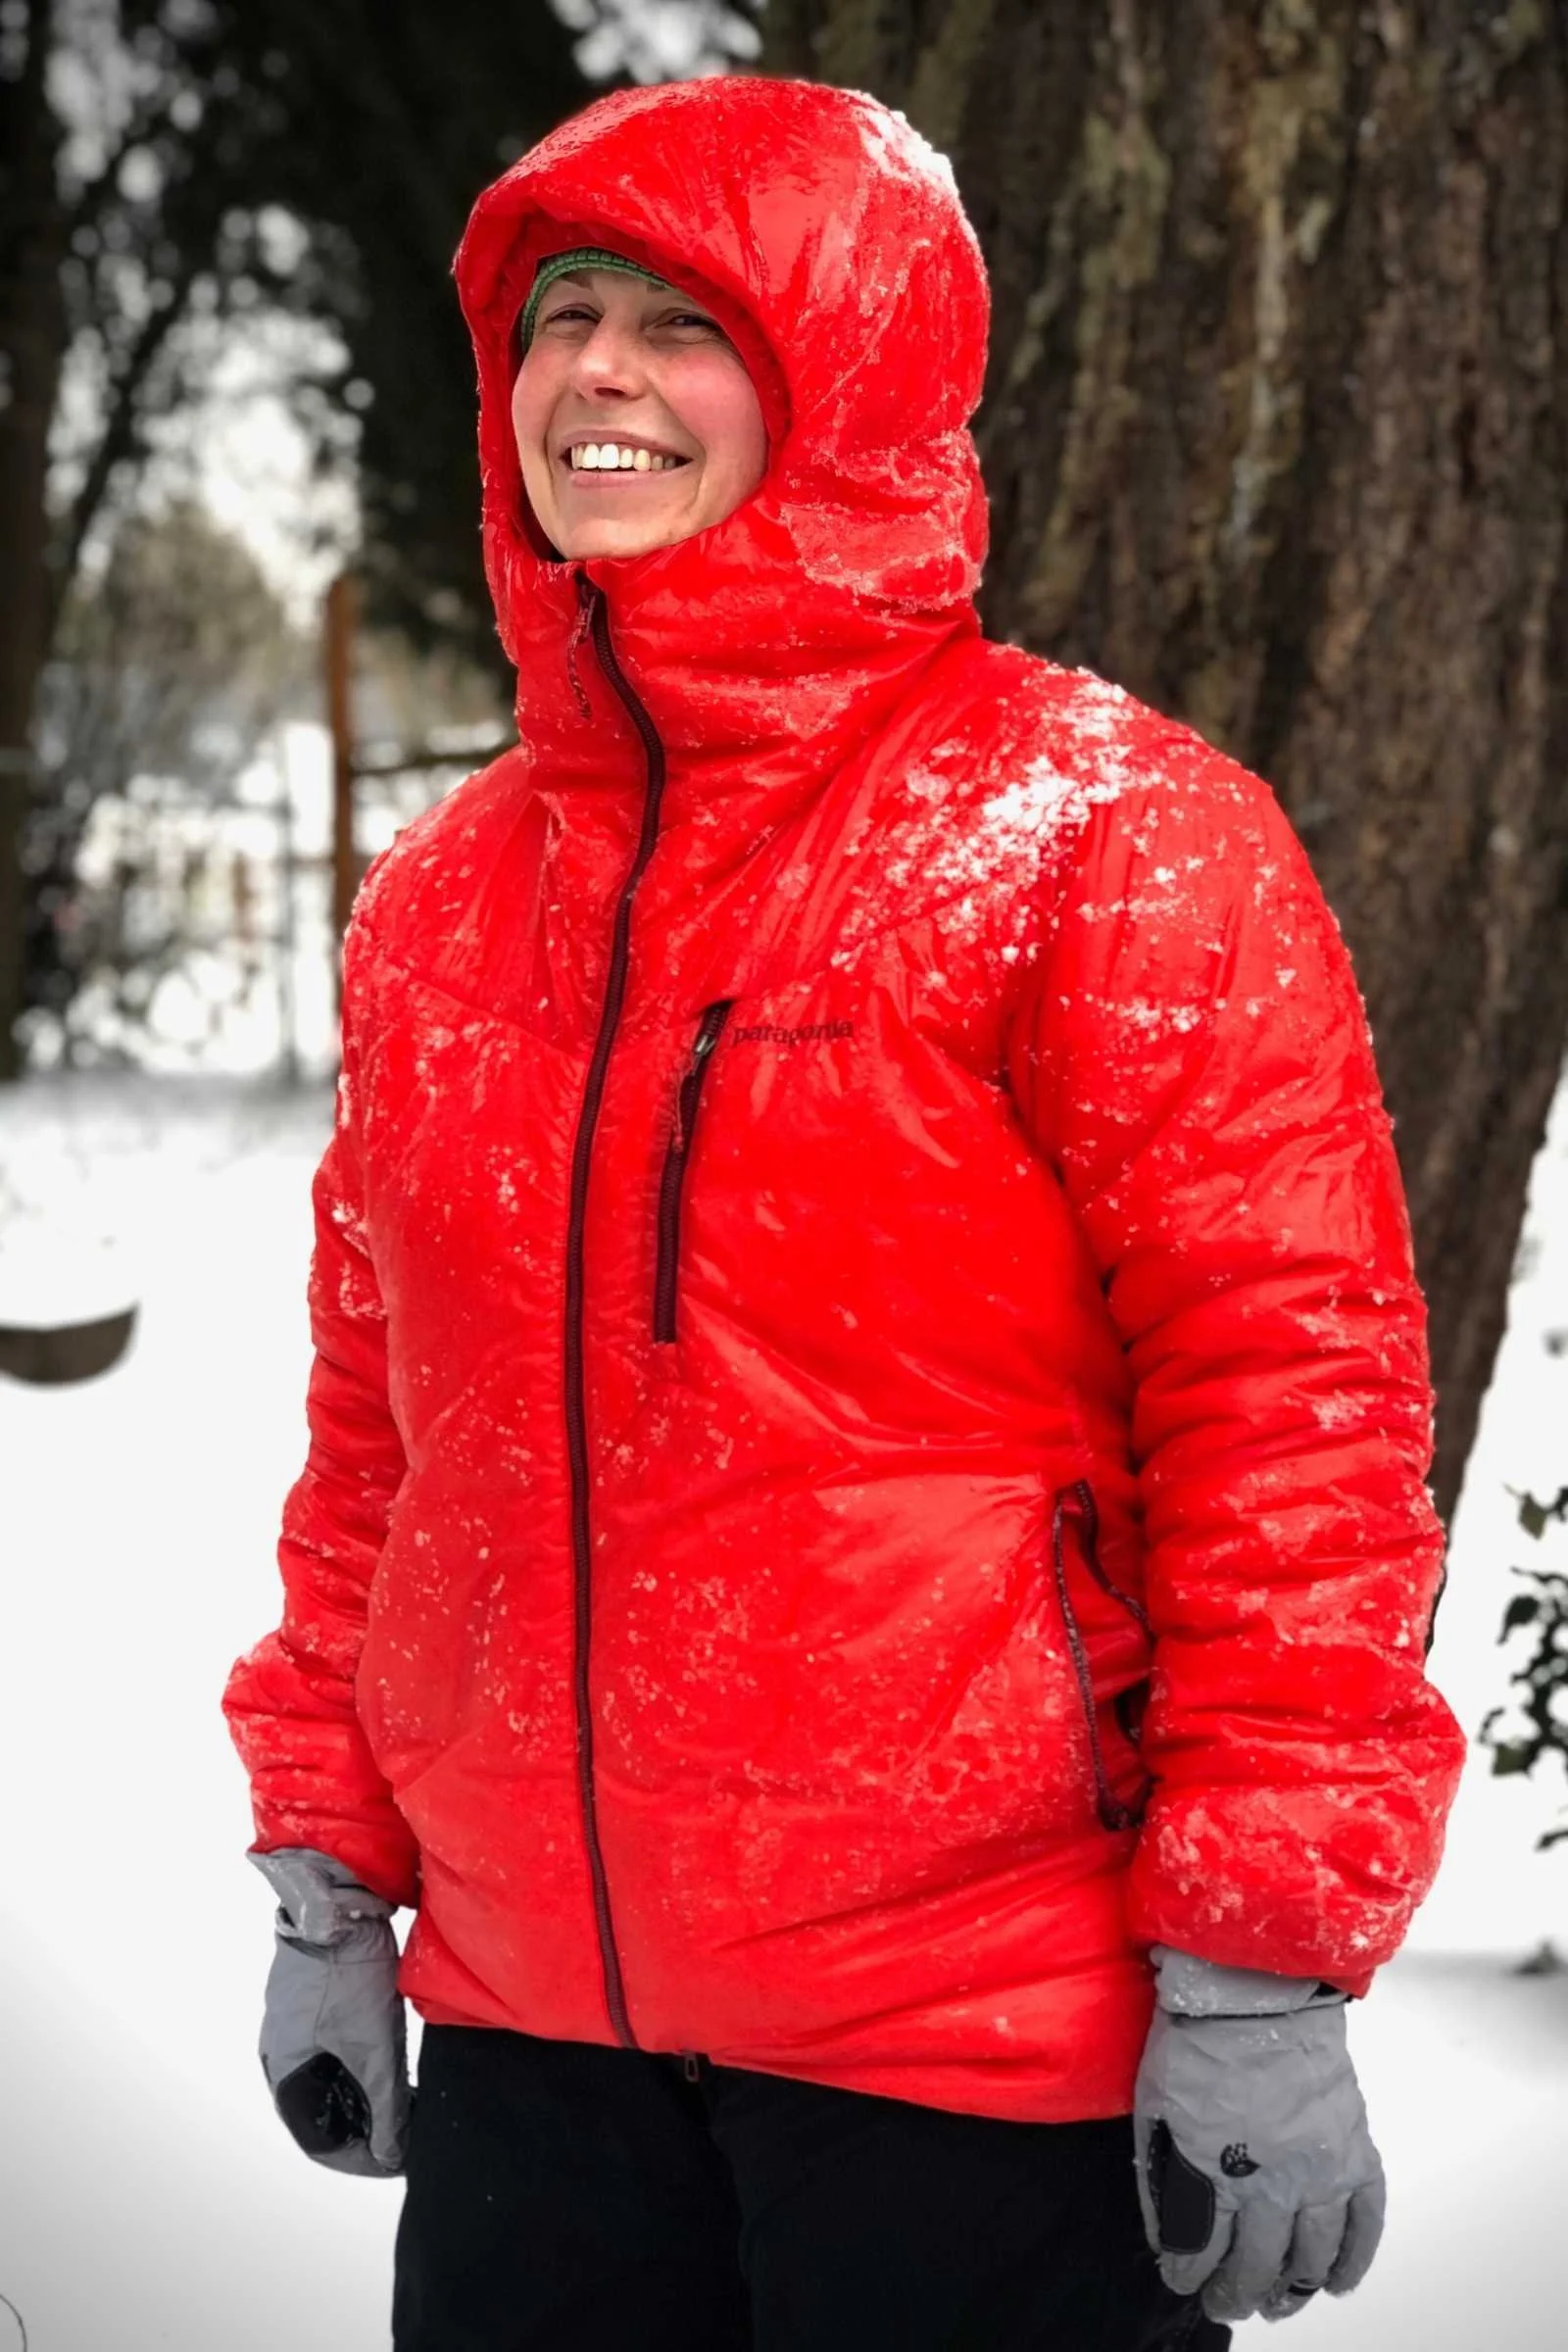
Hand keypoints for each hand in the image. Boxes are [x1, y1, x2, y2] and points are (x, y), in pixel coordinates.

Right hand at [252, 1846, 409, 2177]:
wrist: (338, 1900)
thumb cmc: (347, 1972)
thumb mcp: (374, 2045)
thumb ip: (385, 2106)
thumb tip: (393, 2156)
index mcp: (285, 2072)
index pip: (320, 2140)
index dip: (362, 2158)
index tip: (399, 2163)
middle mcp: (284, 2055)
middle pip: (326, 2114)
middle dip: (368, 2130)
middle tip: (409, 2137)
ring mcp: (299, 2028)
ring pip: (334, 2084)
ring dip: (368, 2101)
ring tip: (407, 2107)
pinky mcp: (318, 2006)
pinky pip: (338, 2056)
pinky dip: (365, 2072)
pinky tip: (395, 2070)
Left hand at [1134, 1945, 1384, 2324]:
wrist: (1257, 1989)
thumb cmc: (1197, 2041)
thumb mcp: (1155, 2110)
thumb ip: (1163, 2178)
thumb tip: (1169, 2237)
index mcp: (1214, 2170)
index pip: (1202, 2252)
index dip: (1191, 2276)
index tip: (1184, 2282)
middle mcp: (1271, 2183)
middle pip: (1256, 2265)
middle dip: (1235, 2294)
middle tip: (1226, 2304)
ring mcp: (1319, 2170)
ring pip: (1310, 2257)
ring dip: (1292, 2290)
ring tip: (1275, 2303)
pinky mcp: (1354, 2151)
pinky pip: (1364, 2221)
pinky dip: (1354, 2258)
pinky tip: (1336, 2281)